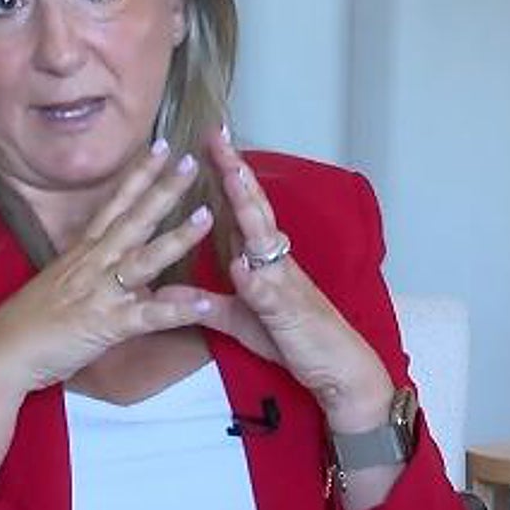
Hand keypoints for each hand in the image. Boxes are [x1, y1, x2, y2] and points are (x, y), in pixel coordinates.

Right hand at [0, 139, 214, 400]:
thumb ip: (95, 270)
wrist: (2, 353)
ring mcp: (100, 292)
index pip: (115, 203)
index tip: (161, 147)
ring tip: (207, 216)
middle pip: (133, 219)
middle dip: (164, 189)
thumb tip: (119, 263)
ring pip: (144, 259)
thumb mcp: (63, 283)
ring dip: (177, 237)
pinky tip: (203, 303)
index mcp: (84, 251)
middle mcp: (93, 263)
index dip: (139, 174)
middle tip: (192, 161)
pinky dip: (176, 310)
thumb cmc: (30, 321)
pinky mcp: (106, 325)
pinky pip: (148, 316)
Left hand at [159, 127, 393, 432]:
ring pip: (266, 239)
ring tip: (232, 176)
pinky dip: (257, 279)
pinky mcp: (291, 313)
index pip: (241, 208)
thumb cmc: (292, 340)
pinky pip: (271, 293)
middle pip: (254, 208)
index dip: (226, 175)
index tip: (209, 143)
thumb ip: (207, 302)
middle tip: (218, 138)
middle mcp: (276, 261)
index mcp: (263, 259)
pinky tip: (242, 265)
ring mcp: (285, 284)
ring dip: (249, 208)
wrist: (338, 370)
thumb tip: (171, 289)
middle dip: (236, 172)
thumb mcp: (240, 320)